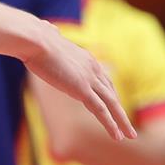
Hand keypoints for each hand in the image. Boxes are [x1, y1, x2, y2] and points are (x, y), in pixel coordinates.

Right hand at [24, 23, 135, 141]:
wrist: (36, 40)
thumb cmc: (35, 38)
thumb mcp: (48, 36)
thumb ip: (53, 35)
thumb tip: (49, 28)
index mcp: (86, 58)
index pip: (103, 79)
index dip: (109, 94)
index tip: (113, 105)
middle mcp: (93, 68)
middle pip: (111, 93)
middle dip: (120, 110)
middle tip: (128, 125)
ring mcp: (89, 79)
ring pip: (112, 104)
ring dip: (122, 121)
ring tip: (130, 136)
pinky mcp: (82, 89)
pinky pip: (101, 110)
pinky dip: (111, 124)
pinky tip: (117, 136)